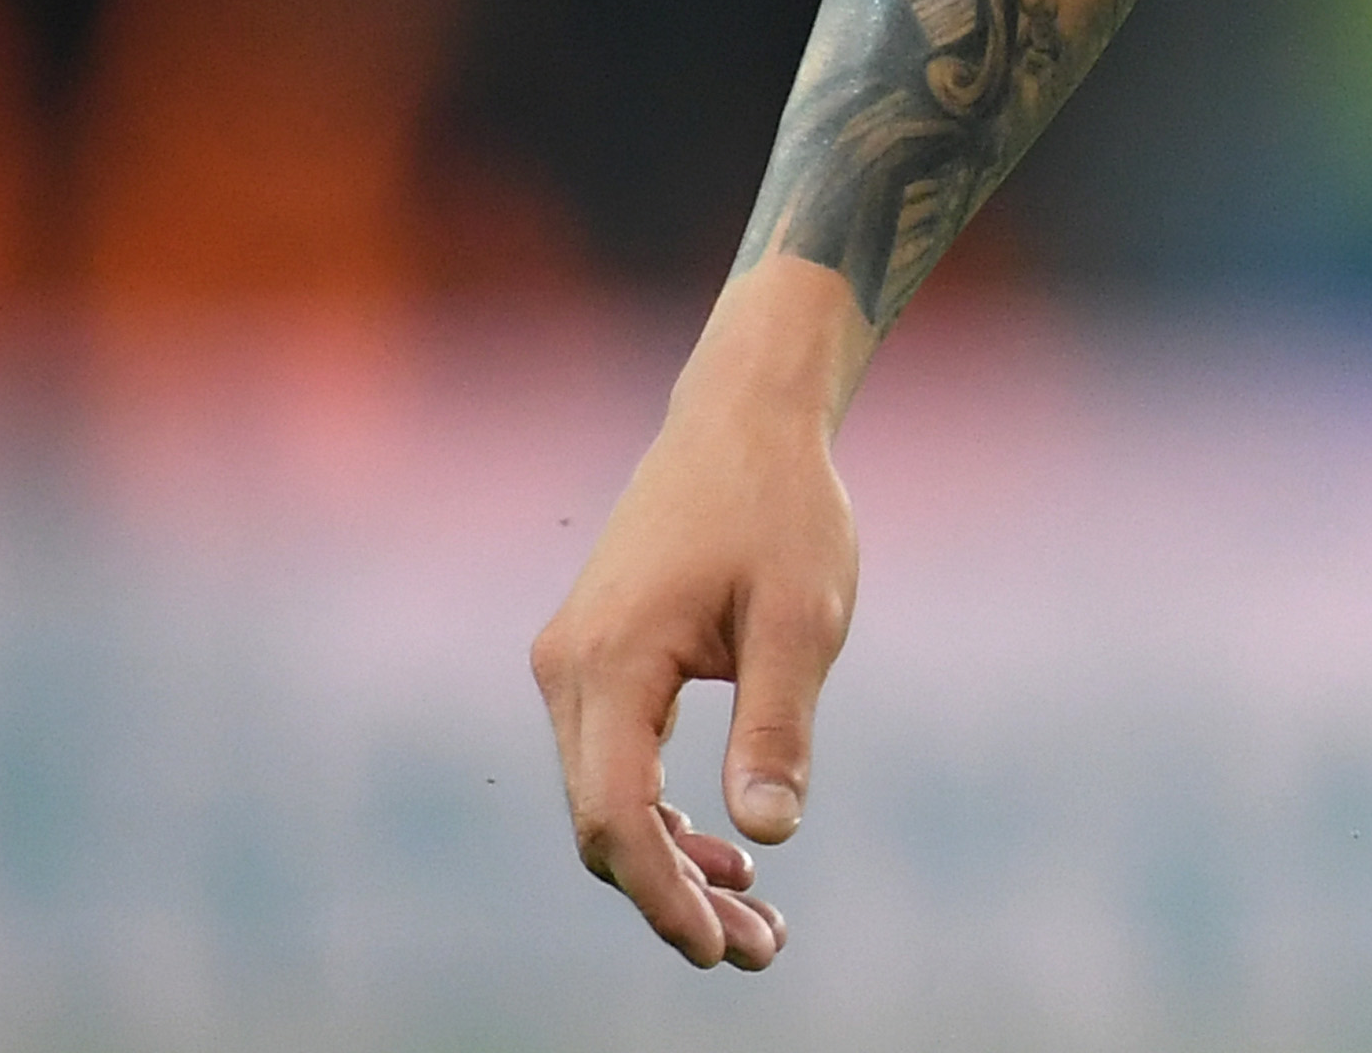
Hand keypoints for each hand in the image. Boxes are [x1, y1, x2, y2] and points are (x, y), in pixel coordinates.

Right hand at [528, 266, 868, 968]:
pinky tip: (725, 853)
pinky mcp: (594, 660)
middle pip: (603, 820)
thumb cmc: (782, 509)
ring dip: (670, 864)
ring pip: (606, 798)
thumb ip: (779, 722)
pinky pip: (614, 762)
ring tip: (755, 920)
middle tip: (759, 951)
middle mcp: (569, 669)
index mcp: (612, 659)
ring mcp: (573, 665)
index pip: (617, 813)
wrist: (742, 419)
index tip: (721, 950)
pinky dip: (662, 814)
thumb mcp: (802, 616)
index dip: (663, 894)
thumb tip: (773, 832)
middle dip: (673, 897)